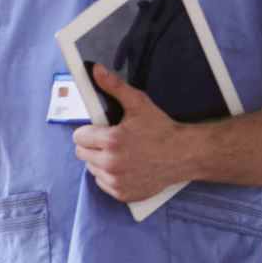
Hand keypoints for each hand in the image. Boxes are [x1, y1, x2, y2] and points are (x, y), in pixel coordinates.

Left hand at [70, 63, 204, 201]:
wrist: (183, 154)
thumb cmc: (161, 129)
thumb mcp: (138, 103)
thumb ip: (113, 86)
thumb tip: (95, 70)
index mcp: (111, 141)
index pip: (78, 137)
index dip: (88, 130)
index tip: (100, 129)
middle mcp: (111, 164)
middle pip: (82, 153)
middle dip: (93, 145)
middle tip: (112, 140)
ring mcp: (116, 181)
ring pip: (91, 168)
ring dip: (100, 161)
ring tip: (121, 153)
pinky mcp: (122, 193)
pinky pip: (102, 183)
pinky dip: (109, 175)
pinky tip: (125, 166)